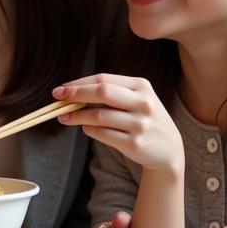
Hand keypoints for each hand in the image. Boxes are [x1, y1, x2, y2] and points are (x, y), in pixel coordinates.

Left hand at [54, 74, 182, 172]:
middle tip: (57, 99)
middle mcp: (143, 103)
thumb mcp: (137, 100)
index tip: (61, 89)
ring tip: (63, 117)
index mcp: (141, 86)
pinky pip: (103, 134)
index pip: (103, 79)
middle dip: (75, 94)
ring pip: (98, 116)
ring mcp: (140, 124)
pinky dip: (89, 129)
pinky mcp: (135, 143)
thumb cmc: (144, 118)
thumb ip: (110, 94)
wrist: (169, 148)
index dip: (79, 83)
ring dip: (76, 116)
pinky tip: (85, 127)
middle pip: (102, 92)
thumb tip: (71, 94)